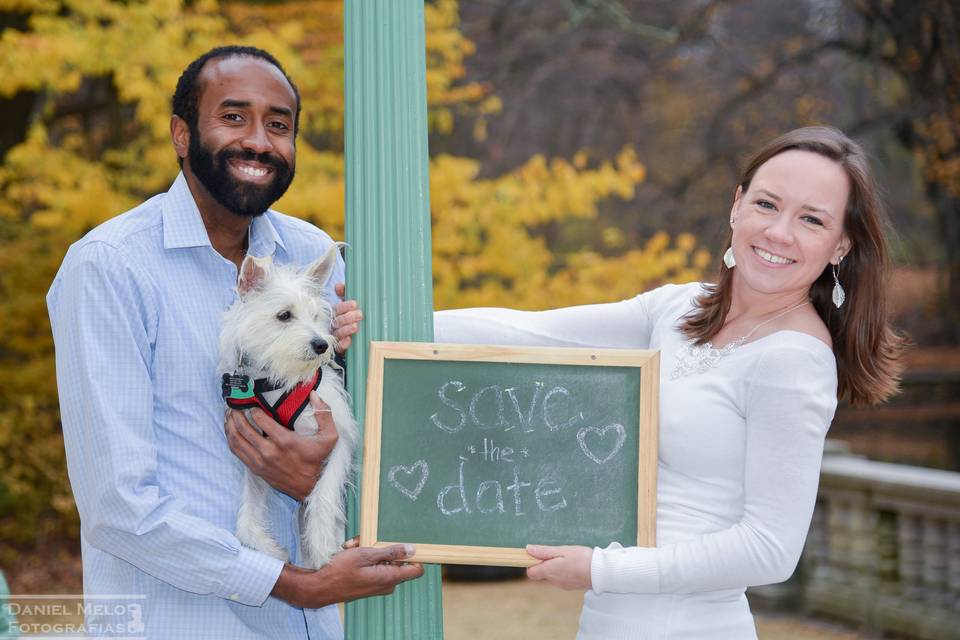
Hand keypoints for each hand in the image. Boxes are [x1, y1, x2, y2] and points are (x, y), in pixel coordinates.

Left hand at [225, 392, 338, 500]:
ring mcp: (260, 461)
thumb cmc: (318, 460)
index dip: (253, 408)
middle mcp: (269, 451)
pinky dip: (231, 439)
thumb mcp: (329, 437)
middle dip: (236, 414)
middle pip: (244, 428)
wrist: (310, 487)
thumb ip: (324, 413)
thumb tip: (313, 394)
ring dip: (230, 425)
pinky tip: (230, 430)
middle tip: (234, 404)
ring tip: (229, 415)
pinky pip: (237, 452)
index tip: (252, 401)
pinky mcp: (255, 468)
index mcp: (285, 440)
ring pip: (236, 440)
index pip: (260, 419)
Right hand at [271, 544, 423, 607]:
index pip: (417, 569)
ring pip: (382, 560)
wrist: (320, 587)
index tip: (405, 542)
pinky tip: (349, 551)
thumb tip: (413, 549)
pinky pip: (373, 566)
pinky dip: (363, 557)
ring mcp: (378, 584)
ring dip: (368, 550)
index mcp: (390, 577)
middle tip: (364, 541)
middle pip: (396, 559)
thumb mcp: (366, 554)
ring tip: (352, 546)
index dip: (414, 555)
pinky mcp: (369, 583)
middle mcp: (387, 583)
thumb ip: (391, 552)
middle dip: (382, 547)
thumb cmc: (341, 571)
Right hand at [333, 282, 362, 353]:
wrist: (368, 341)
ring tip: (356, 327)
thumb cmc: (358, 319)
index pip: (338, 309)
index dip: (344, 306)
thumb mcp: (354, 306)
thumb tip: (338, 285)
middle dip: (348, 317)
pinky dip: (343, 344)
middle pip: (338, 321)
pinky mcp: (341, 349)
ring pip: (338, 333)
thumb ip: (346, 293)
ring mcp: (337, 337)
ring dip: (346, 329)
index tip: (354, 304)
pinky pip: (338, 347)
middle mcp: (336, 325)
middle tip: (359, 314)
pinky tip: (348, 341)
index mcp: (338, 314)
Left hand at [525, 544, 592, 590]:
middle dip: (545, 563)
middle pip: (542, 573)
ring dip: (556, 566)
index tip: (538, 555)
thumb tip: (528, 549)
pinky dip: (564, 571)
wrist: (601, 573)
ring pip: (552, 575)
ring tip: (567, 557)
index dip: (531, 563)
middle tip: (556, 553)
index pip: (531, 572)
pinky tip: (573, 564)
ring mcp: (562, 585)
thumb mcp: (562, 550)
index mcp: (549, 571)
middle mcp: (554, 581)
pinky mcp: (570, 586)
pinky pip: (562, 578)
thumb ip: (544, 551)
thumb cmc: (582, 559)